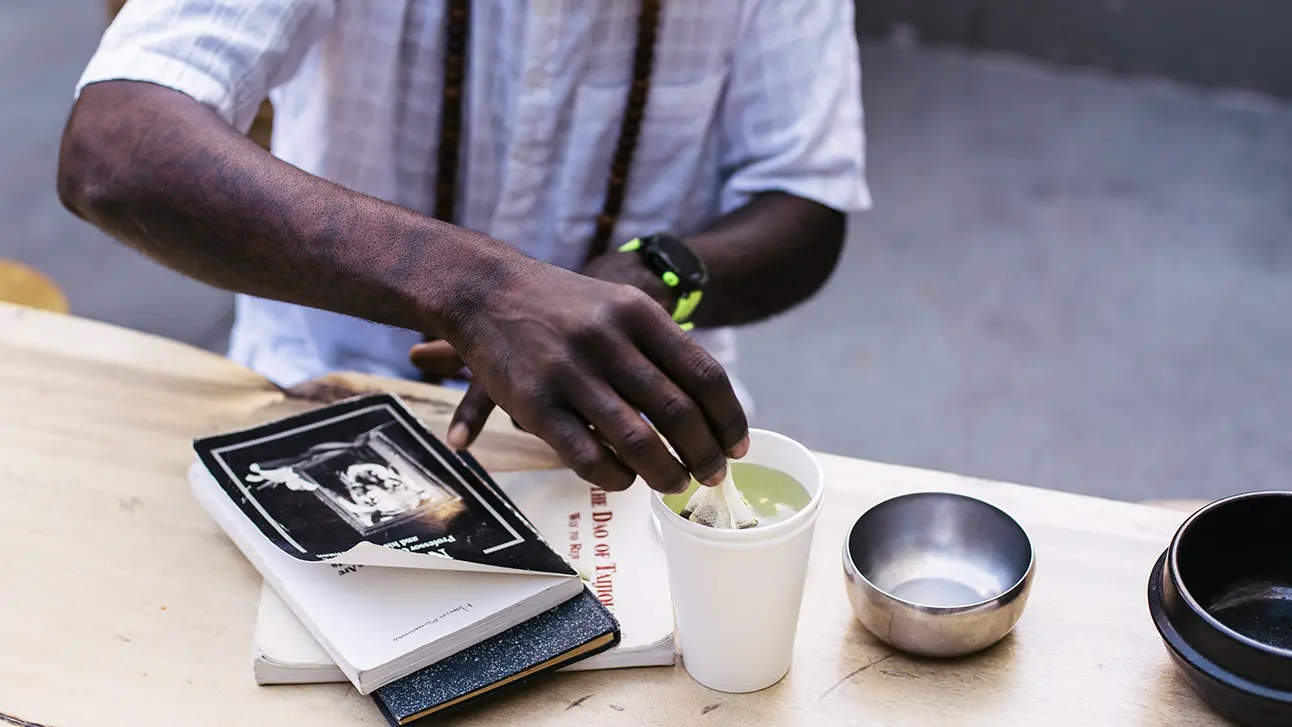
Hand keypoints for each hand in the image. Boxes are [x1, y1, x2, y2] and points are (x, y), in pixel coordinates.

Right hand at [421, 258, 747, 493]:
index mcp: (637, 313)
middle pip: (678, 412)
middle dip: (705, 454)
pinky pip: (587, 456)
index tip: (737, 446)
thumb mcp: (618, 304)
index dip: (728, 418)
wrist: (484, 288)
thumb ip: (660, 346)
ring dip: (666, 473)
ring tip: (676, 484)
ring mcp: (569, 373)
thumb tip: (707, 407)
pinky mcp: (534, 404)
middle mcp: (607, 340)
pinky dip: (616, 477)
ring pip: (637, 441)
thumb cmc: (562, 304)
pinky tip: (626, 479)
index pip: (703, 374)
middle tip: (714, 475)